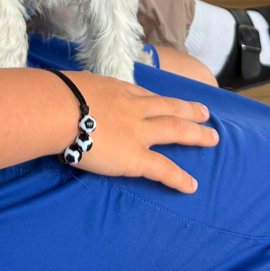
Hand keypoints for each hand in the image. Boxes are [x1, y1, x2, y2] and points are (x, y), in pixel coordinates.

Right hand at [65, 72, 217, 192]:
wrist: (58, 110)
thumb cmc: (56, 96)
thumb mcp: (72, 84)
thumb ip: (77, 92)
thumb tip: (65, 96)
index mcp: (117, 90)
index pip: (144, 95)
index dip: (158, 100)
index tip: (167, 102)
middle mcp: (133, 107)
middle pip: (169, 107)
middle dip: (189, 110)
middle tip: (205, 113)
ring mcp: (138, 131)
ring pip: (175, 129)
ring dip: (196, 133)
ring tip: (213, 137)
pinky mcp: (135, 157)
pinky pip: (163, 169)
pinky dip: (179, 178)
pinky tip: (192, 185)